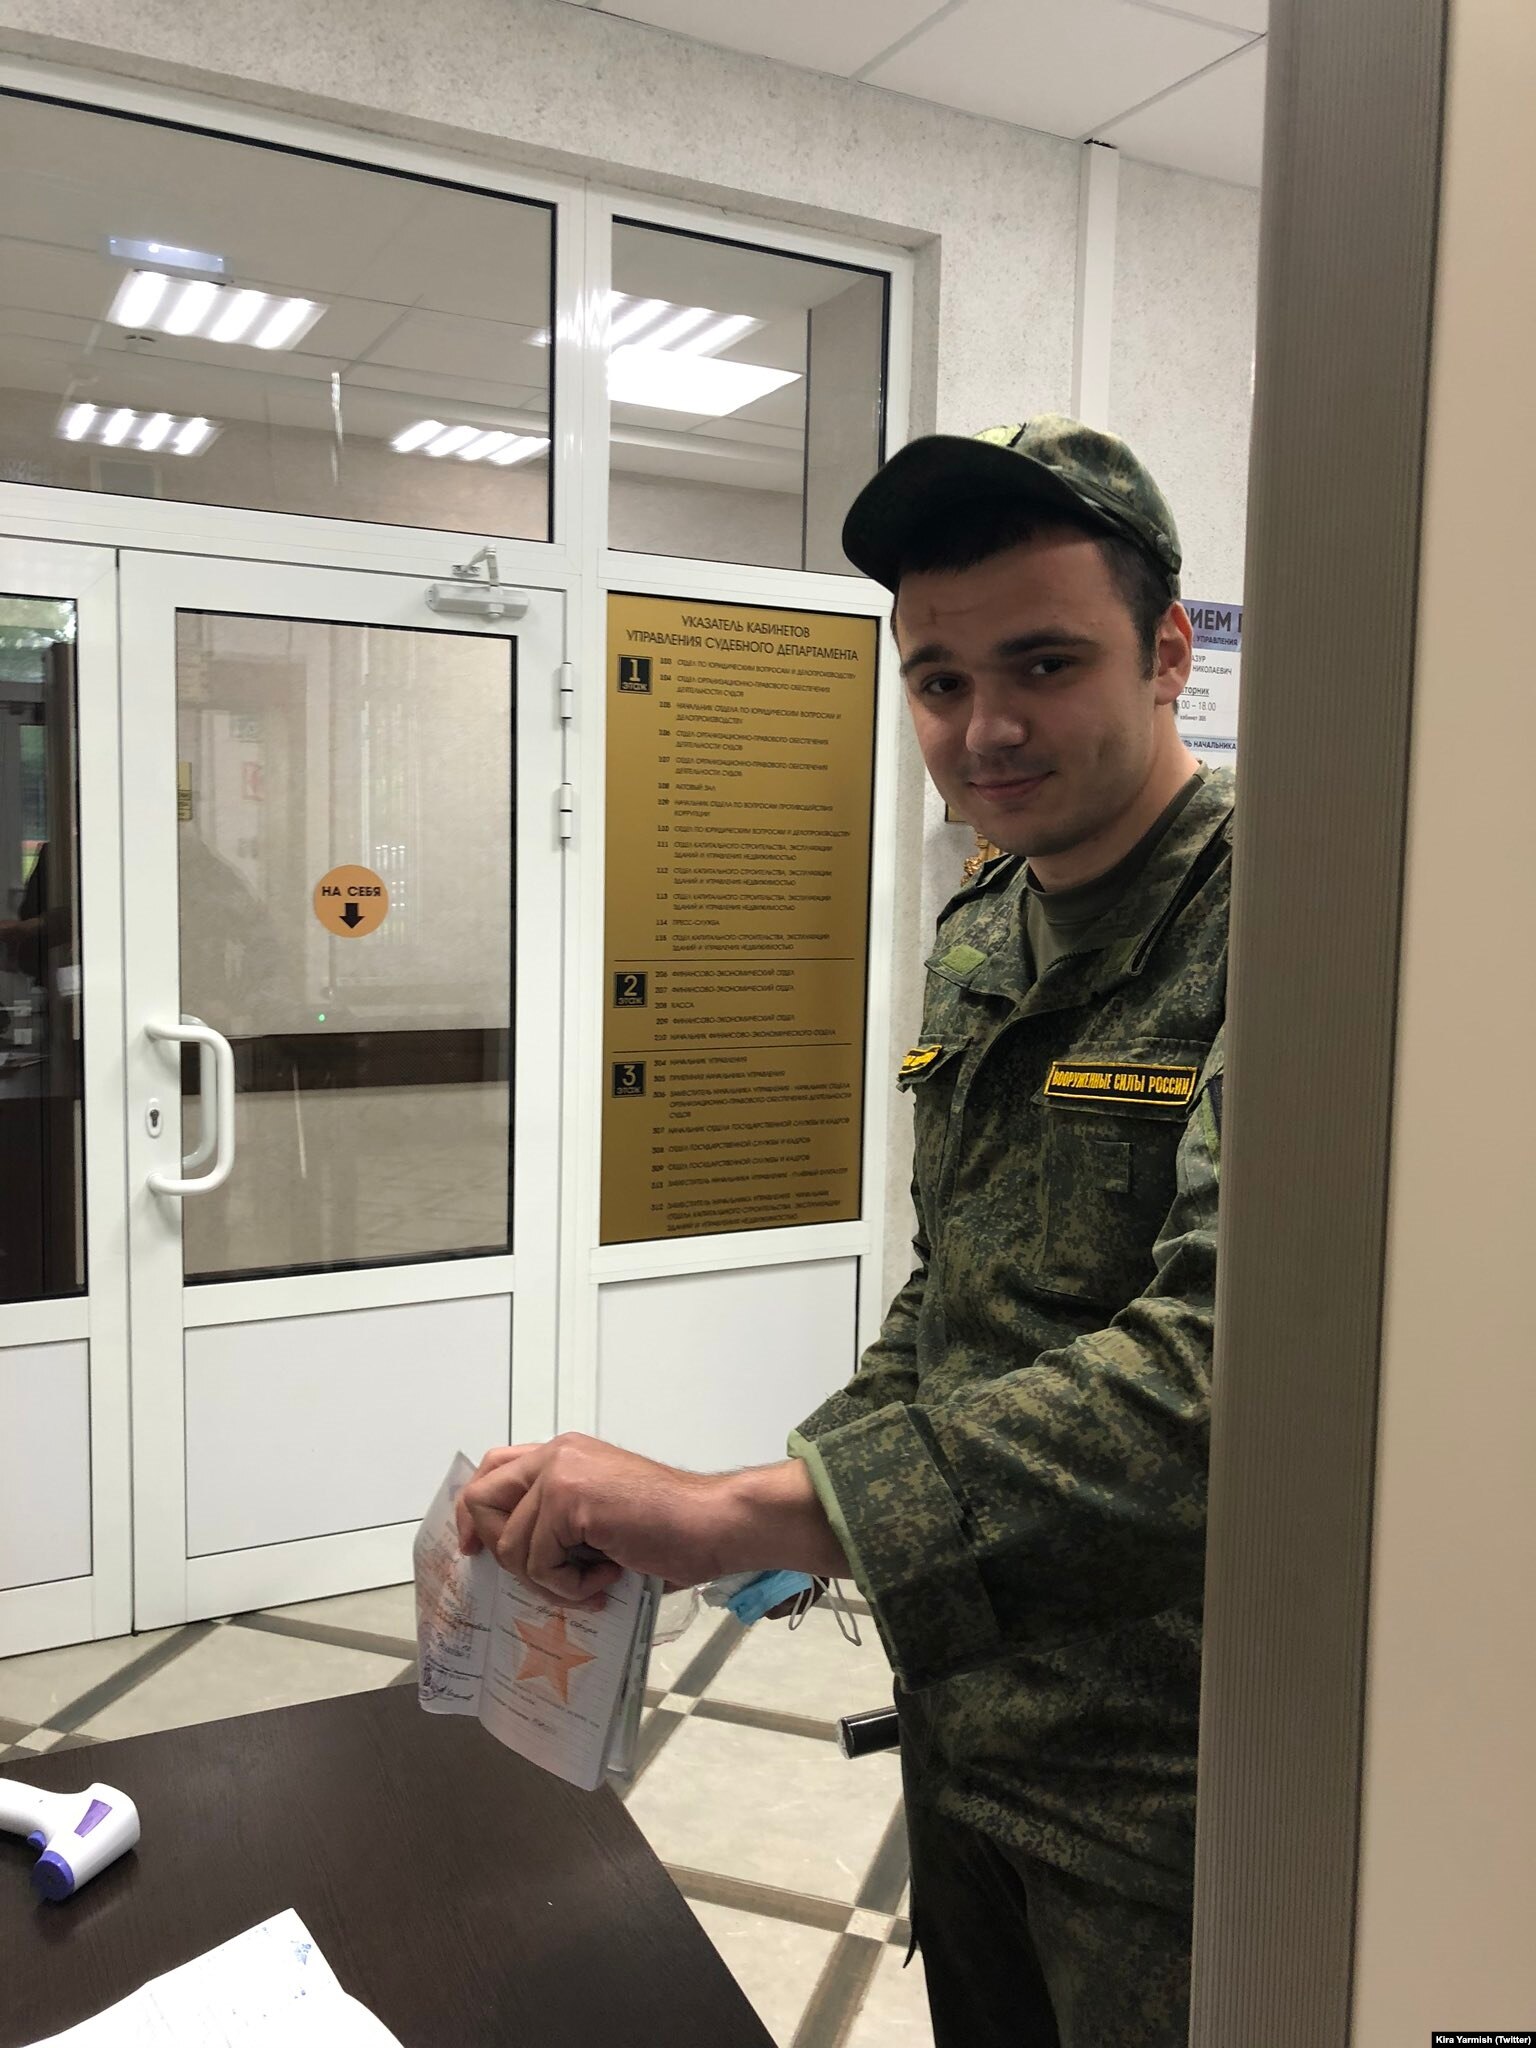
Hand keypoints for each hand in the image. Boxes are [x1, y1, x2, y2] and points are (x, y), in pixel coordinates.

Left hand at [455, 1435, 848, 1606]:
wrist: (712, 1524)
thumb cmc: (671, 1529)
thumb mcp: (601, 1515)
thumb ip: (559, 1518)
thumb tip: (512, 1553)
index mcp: (565, 1453)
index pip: (493, 1469)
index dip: (476, 1512)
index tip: (476, 1548)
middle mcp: (557, 1455)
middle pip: (482, 1501)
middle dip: (503, 1551)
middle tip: (550, 1575)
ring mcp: (561, 1474)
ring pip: (511, 1546)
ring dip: (551, 1579)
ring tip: (596, 1577)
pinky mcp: (569, 1500)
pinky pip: (538, 1563)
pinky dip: (571, 1585)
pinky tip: (609, 1575)